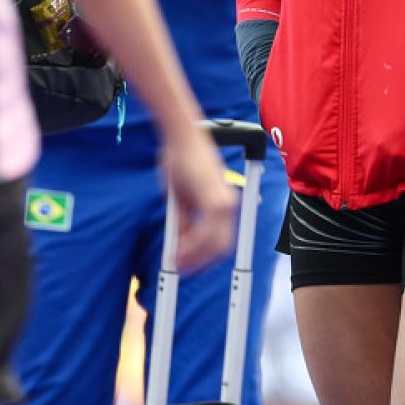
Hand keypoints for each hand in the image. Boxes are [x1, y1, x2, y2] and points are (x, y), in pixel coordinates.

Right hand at [162, 128, 236, 270]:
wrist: (182, 137)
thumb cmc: (180, 160)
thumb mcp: (180, 197)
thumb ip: (184, 220)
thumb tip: (180, 242)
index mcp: (222, 204)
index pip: (220, 239)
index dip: (204, 256)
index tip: (188, 262)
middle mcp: (228, 205)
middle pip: (220, 247)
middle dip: (199, 262)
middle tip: (180, 267)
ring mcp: (224, 203)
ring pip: (214, 244)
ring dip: (194, 257)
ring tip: (176, 261)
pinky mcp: (215, 200)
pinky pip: (206, 234)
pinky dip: (192, 246)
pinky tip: (179, 249)